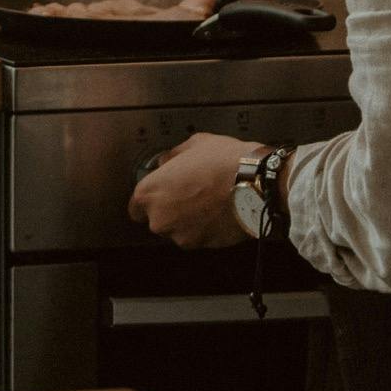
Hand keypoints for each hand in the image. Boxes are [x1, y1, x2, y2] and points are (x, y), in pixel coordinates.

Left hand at [128, 133, 259, 249]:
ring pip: (178, 229)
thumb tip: (167, 161)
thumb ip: (173, 156)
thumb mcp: (194, 144)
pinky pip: (198, 236)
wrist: (255, 184)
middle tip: (190, 193)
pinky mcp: (202, 245)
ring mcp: (181, 235)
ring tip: (208, 201)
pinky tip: (217, 211)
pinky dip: (205, 228)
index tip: (162, 192)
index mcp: (150, 192)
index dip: (150, 199)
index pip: (136, 206)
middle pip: (157, 219)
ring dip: (188, 220)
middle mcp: (160, 218)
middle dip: (171, 209)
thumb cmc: (223, 161)